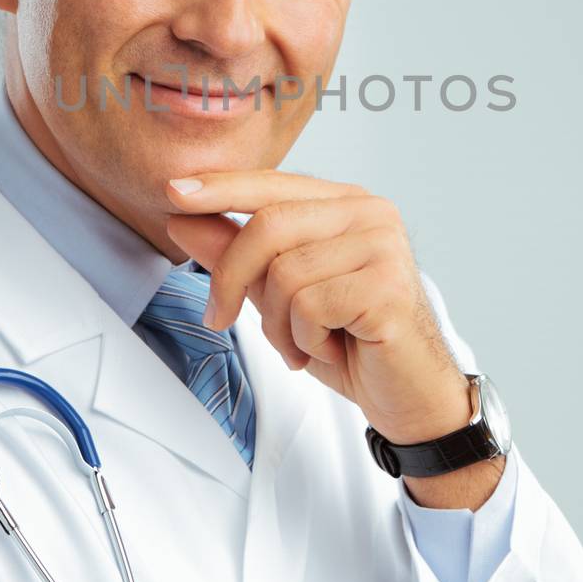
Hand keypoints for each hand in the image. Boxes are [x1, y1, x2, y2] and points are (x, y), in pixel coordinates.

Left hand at [163, 171, 472, 448]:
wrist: (410, 397)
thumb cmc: (351, 342)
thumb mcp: (279, 296)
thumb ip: (236, 253)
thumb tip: (180, 217)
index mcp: (346, 203)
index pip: (272, 184)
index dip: (221, 188)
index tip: (172, 192)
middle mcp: (370, 213)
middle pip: (269, 226)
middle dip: (231, 278)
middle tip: (218, 318)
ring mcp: (384, 246)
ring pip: (285, 273)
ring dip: (279, 324)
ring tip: (304, 344)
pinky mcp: (389, 286)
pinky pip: (310, 306)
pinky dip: (305, 340)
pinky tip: (333, 348)